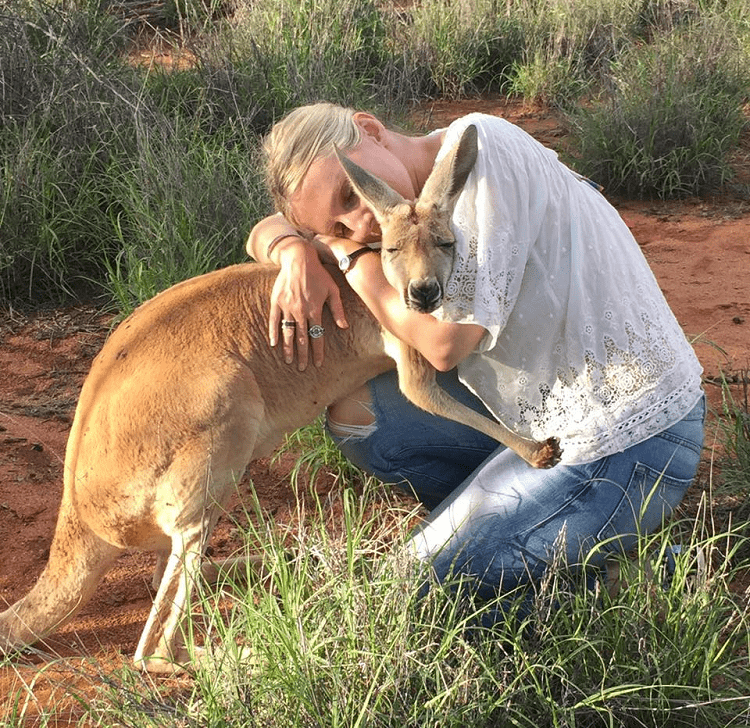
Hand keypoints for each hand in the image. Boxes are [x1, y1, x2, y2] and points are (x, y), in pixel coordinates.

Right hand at [269, 239, 347, 369]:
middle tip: (302, 368)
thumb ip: (338, 310)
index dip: (318, 351)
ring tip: (289, 360)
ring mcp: (287, 307)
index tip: (318, 363)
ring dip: (288, 348)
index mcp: (315, 310)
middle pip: (302, 338)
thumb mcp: (333, 290)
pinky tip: (273, 344)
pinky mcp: (276, 302)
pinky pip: (274, 321)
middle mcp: (300, 311)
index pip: (317, 336)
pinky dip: (274, 333)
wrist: (299, 259)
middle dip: (303, 355)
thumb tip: (344, 327)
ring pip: (287, 332)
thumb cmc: (319, 275)